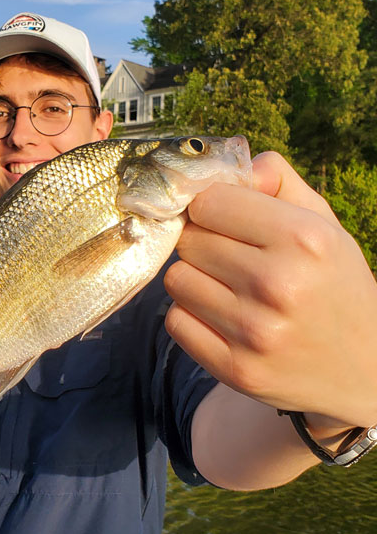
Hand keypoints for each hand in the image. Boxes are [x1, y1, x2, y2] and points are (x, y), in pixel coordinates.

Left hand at [164, 152, 376, 428]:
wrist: (364, 370)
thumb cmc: (335, 286)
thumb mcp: (324, 226)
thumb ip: (279, 182)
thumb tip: (236, 163)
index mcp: (304, 239)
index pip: (208, 202)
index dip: (211, 209)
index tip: (224, 221)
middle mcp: (278, 284)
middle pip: (188, 241)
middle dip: (203, 245)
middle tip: (230, 259)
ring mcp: (255, 331)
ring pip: (176, 280)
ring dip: (194, 281)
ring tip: (228, 290)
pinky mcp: (235, 369)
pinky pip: (176, 322)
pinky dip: (191, 318)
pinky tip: (223, 319)